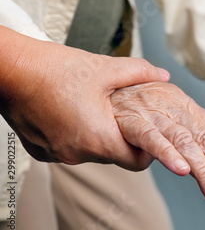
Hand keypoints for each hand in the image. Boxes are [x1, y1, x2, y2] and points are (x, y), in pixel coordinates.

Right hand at [0, 27, 168, 169]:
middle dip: (122, 137)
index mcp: (98, 139)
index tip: (149, 134)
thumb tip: (163, 75)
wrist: (10, 70)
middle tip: (122, 114)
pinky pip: (69, 148)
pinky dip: (76, 135)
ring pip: (91, 152)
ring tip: (96, 108)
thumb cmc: (55, 69)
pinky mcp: (41, 151)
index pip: (137, 162)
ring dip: (99, 134)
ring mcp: (57, 155)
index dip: (149, 149)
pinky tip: (72, 111)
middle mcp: (76, 154)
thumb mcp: (106, 68)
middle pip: (114, 156)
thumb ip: (140, 72)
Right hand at [111, 82, 204, 206]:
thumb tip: (194, 167)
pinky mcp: (130, 119)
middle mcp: (173, 106)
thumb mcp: (160, 118)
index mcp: (184, 105)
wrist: (92, 86)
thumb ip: (178, 140)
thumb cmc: (127, 107)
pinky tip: (182, 170)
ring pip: (184, 141)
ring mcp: (153, 112)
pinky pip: (151, 137)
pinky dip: (168, 153)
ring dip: (203, 170)